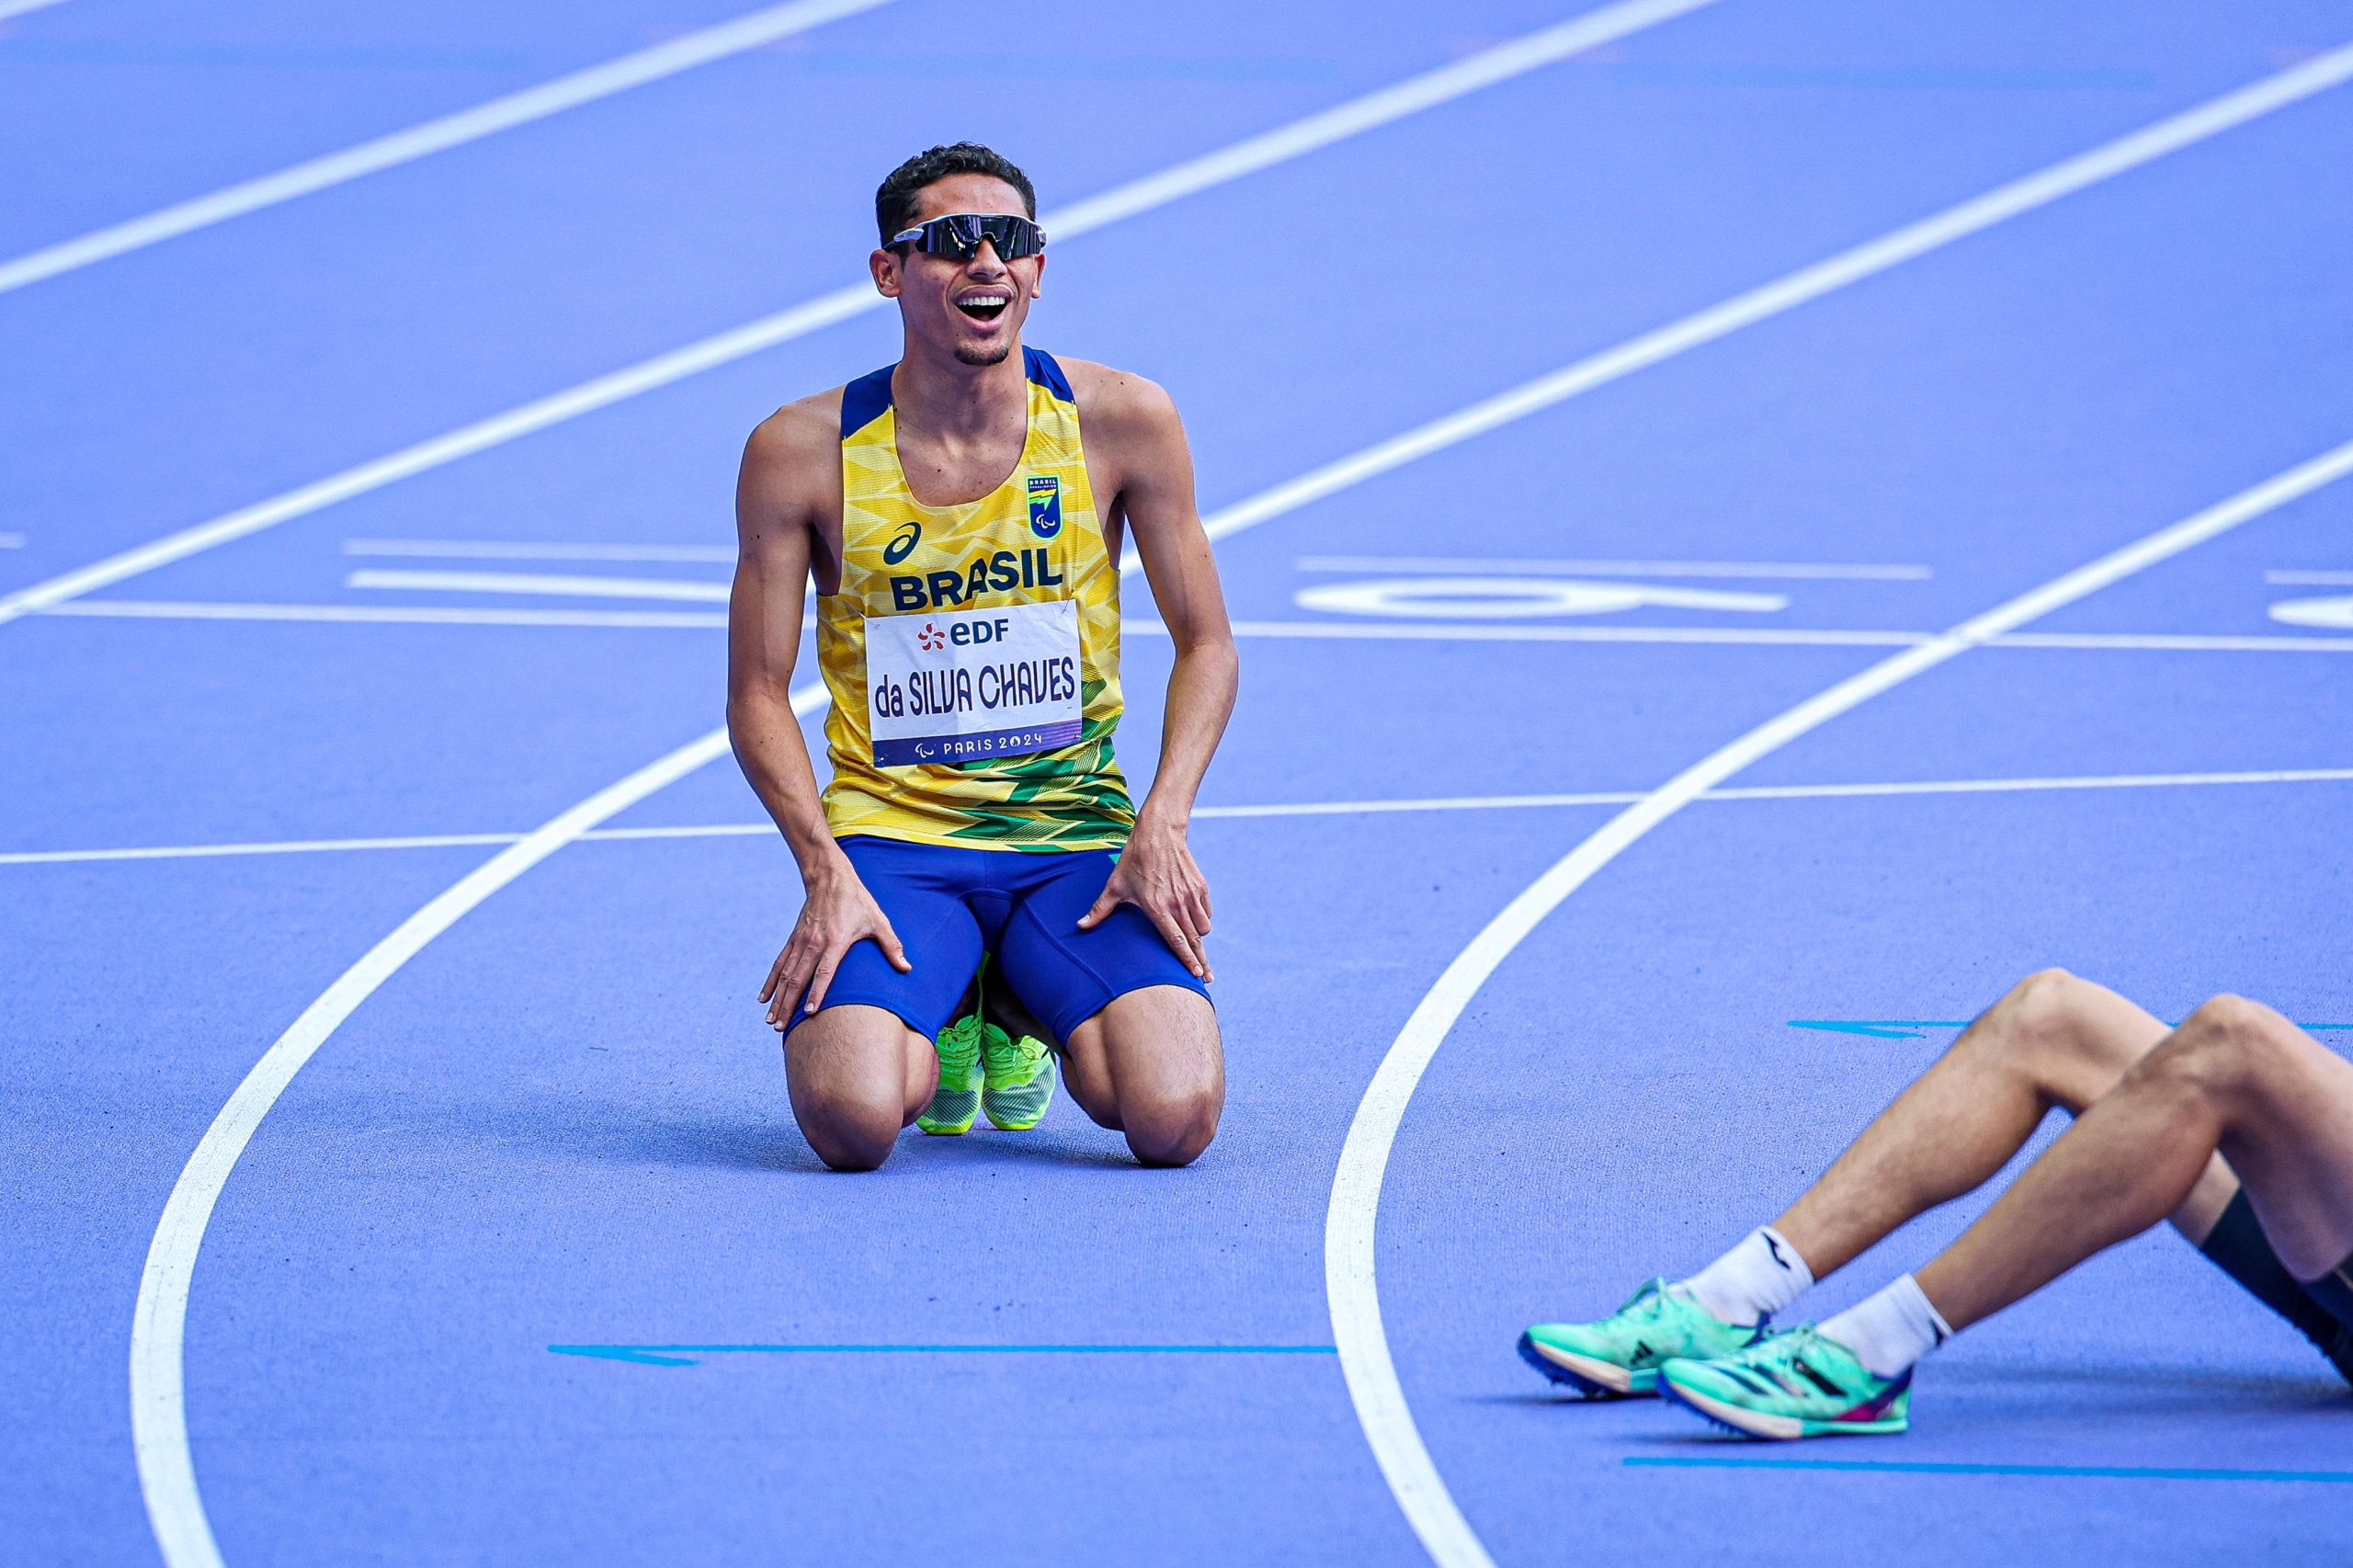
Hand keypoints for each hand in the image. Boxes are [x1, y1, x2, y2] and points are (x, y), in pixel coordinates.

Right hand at [760, 857, 910, 1027]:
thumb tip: (906, 968)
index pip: (824, 972)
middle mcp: (814, 943)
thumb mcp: (878, 921)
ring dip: (777, 998)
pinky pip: (779, 963)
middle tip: (779, 1027)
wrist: (830, 878)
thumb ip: (891, 946)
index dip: (817, 992)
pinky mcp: (793, 939)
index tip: (809, 1013)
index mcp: (836, 941)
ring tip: (770, 1021)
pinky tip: (764, 998)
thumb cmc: (858, 901)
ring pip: (785, 974)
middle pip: (798, 979)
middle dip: (788, 1005)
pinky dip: (771, 981)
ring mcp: (801, 941)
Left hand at [1077, 815, 1213, 981]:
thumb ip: (1099, 910)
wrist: (1158, 832)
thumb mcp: (1115, 886)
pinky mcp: (1200, 887)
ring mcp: (1191, 895)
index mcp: (1157, 908)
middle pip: (1194, 941)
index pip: (1176, 941)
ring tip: (1195, 945)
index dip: (1187, 960)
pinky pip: (1206, 912)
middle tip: (1206, 977)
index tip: (1195, 975)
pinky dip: (1202, 919)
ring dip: (1199, 938)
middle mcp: (1177, 904)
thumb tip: (1079, 926)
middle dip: (1201, 961)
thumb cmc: (1133, 860)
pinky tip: (1195, 921)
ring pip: (1202, 928)